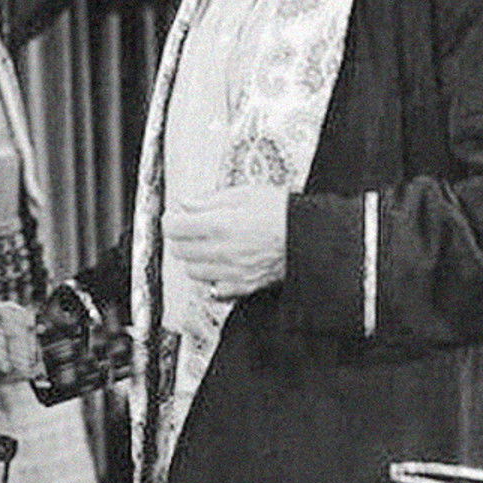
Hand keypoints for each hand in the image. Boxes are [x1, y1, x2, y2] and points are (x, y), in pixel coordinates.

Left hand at [164, 185, 288, 299]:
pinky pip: (214, 289)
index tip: (175, 216)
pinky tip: (220, 265)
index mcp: (220, 225)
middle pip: (180, 251)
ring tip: (206, 246)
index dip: (171, 220)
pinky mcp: (244, 286)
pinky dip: (212, 278)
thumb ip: (210, 200)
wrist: (310, 238)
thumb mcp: (245, 193)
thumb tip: (186, 203)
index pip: (174, 228)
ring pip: (193, 272)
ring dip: (194, 259)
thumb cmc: (283, 212)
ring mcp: (232, 272)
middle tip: (189, 229)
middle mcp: (223, 252)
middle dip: (180, 239)